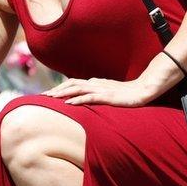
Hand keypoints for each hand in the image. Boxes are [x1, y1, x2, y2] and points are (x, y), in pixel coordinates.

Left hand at [42, 77, 156, 106]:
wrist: (143, 90)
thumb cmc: (126, 93)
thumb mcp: (107, 92)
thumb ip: (96, 93)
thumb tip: (83, 97)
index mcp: (94, 82)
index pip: (72, 83)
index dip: (59, 87)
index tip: (47, 94)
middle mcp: (95, 83)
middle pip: (71, 84)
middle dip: (56, 89)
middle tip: (43, 96)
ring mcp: (101, 89)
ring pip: (77, 88)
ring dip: (62, 93)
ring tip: (50, 98)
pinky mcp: (107, 96)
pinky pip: (89, 97)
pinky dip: (77, 99)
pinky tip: (68, 103)